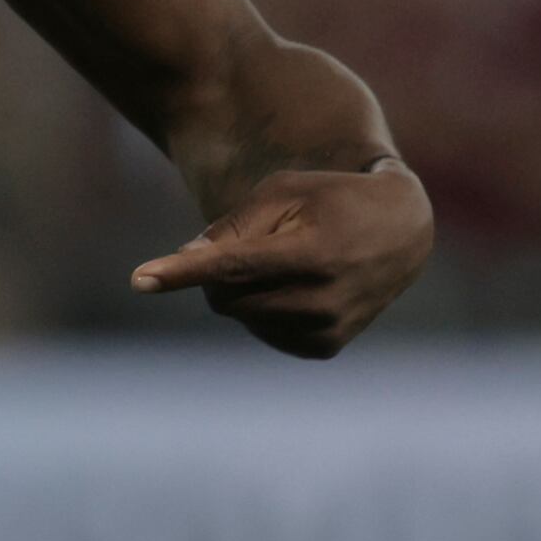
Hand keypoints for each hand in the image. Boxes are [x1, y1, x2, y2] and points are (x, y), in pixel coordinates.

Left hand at [131, 162, 434, 356]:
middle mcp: (322, 300)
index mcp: (312, 254)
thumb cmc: (331, 200)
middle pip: (225, 296)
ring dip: (240, 288)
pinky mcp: (324, 347)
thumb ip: (233, 227)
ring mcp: (326, 330)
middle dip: (216, 271)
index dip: (182, 272)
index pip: (231, 267)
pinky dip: (261, 306)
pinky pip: (261, 330)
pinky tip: (293, 285)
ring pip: (240, 315)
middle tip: (252, 241)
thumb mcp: (284, 192)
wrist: (401, 232)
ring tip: (286, 259)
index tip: (139, 279)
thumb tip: (186, 259)